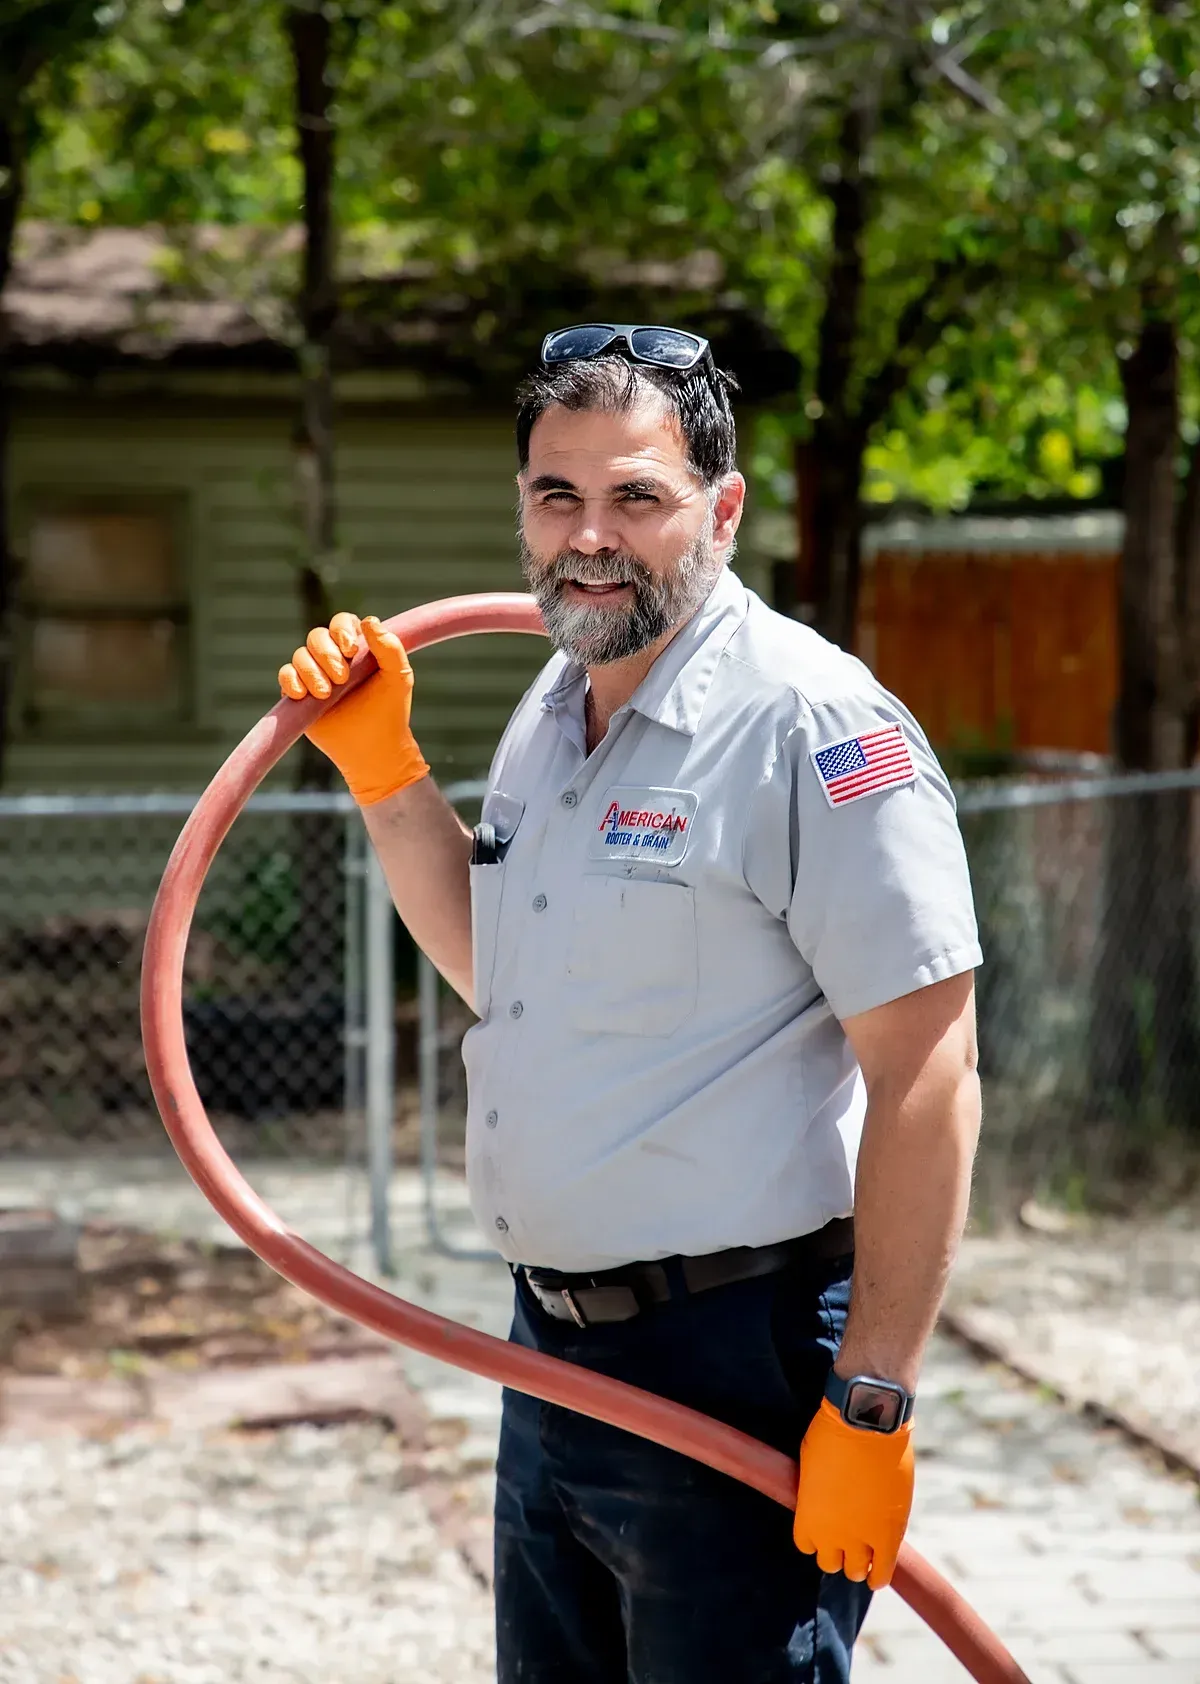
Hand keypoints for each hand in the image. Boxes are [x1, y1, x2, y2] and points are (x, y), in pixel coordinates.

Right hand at [279, 612, 429, 805]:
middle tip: (342, 678)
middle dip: (327, 654)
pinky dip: (291, 680)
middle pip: (317, 636)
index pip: (342, 622)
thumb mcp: (398, 677)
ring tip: (326, 694)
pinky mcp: (299, 695)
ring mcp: (314, 675)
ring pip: (300, 655)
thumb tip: (369, 620)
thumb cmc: (390, 711)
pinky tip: (303, 695)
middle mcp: (333, 657)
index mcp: (357, 648)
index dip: (342, 629)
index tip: (351, 650)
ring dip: (311, 670)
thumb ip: (390, 648)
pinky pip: (285, 676)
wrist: (372, 749)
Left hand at [792, 1398, 913, 1588]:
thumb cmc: (832, 1433)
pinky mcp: (889, 1535)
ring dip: (859, 1564)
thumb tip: (824, 1499)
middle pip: (830, 1562)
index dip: (817, 1538)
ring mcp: (861, 1538)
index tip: (824, 1530)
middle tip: (846, 1541)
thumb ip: (815, 1493)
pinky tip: (877, 1576)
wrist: (865, 1424)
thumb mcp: (810, 1465)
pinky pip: (883, 1570)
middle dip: (837, 1552)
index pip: (807, 1546)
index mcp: (806, 1519)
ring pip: (856, 1570)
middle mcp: (830, 1536)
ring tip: (864, 1557)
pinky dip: (879, 1576)